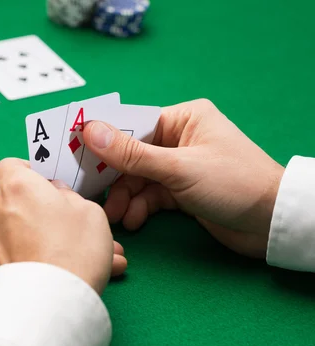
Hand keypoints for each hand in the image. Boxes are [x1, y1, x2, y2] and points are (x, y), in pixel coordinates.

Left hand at [0, 158, 125, 294]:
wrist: (51, 302)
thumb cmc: (73, 248)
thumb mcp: (89, 210)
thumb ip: (69, 196)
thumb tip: (57, 196)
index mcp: (17, 187)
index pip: (8, 166)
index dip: (28, 171)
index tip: (48, 184)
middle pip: (19, 202)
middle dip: (48, 213)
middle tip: (79, 228)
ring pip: (27, 233)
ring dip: (54, 240)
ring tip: (93, 257)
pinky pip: (23, 255)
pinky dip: (44, 259)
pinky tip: (76, 272)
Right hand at [82, 99, 284, 257]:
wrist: (271, 224)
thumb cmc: (232, 182)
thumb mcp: (178, 168)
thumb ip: (132, 154)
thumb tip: (90, 131)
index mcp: (183, 119)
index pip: (133, 124)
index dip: (104, 140)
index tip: (76, 153)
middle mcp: (179, 139)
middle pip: (131, 155)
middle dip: (114, 178)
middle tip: (91, 194)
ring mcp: (179, 166)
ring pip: (138, 179)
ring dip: (125, 198)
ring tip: (117, 217)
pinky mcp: (181, 192)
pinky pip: (150, 196)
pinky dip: (140, 208)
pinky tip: (135, 221)